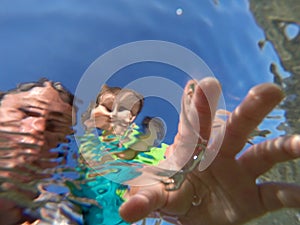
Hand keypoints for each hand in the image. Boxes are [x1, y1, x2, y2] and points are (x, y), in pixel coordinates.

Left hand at [119, 78, 299, 224]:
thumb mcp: (162, 194)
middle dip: (250, 110)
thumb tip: (126, 209)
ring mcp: (240, 173)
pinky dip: (292, 195)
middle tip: (268, 90)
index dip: (199, 106)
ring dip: (282, 148)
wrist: (194, 212)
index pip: (196, 124)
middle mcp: (221, 153)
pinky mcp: (253, 197)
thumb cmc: (177, 192)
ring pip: (263, 154)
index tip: (202, 84)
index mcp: (194, 147)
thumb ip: (148, 199)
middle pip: (236, 127)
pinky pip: (274, 194)